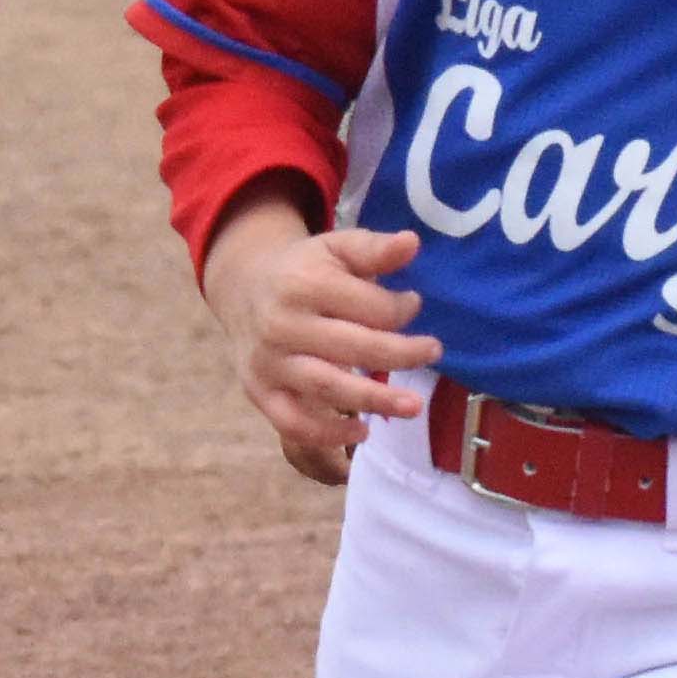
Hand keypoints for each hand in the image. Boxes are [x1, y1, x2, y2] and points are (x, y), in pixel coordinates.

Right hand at [202, 195, 435, 488]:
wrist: (243, 289)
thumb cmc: (304, 270)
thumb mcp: (335, 249)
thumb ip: (374, 249)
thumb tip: (412, 243)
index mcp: (304, 284)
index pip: (367, 306)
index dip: (400, 308)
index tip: (413, 306)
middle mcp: (282, 324)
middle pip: (353, 347)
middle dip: (400, 353)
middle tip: (433, 352)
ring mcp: (269, 361)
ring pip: (326, 386)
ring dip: (374, 399)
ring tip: (413, 406)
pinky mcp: (259, 391)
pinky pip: (292, 422)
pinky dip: (327, 434)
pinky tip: (362, 432)